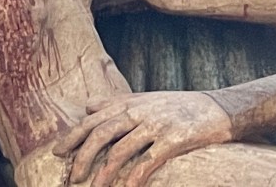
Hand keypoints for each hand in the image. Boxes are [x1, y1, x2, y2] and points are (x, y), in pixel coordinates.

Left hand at [53, 91, 232, 186]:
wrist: (218, 108)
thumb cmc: (178, 105)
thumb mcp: (145, 98)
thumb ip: (115, 102)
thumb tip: (87, 106)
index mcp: (129, 103)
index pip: (93, 119)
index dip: (74, 136)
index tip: (58, 152)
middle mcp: (139, 112)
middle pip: (102, 134)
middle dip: (83, 156)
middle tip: (72, 177)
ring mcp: (156, 125)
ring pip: (121, 149)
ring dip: (104, 172)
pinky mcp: (174, 140)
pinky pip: (149, 161)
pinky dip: (135, 177)